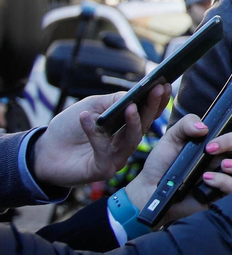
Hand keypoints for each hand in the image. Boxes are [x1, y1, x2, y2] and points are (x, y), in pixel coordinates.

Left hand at [30, 85, 170, 190]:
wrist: (43, 153)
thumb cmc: (68, 129)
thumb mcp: (92, 106)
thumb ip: (113, 101)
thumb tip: (134, 94)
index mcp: (125, 129)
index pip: (146, 115)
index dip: (156, 101)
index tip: (165, 84)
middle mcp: (124, 145)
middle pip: (144, 126)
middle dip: (152, 107)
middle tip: (158, 90)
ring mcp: (116, 159)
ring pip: (131, 140)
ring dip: (133, 122)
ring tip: (130, 106)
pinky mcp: (102, 170)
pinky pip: (103, 150)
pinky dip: (95, 133)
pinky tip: (86, 117)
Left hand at [123, 113, 231, 224]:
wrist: (150, 190)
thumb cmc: (163, 165)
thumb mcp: (172, 137)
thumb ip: (187, 123)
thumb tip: (204, 127)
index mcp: (223, 150)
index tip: (213, 144)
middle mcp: (231, 165)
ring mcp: (229, 183)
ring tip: (221, 166)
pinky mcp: (224, 199)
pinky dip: (224, 183)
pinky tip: (207, 181)